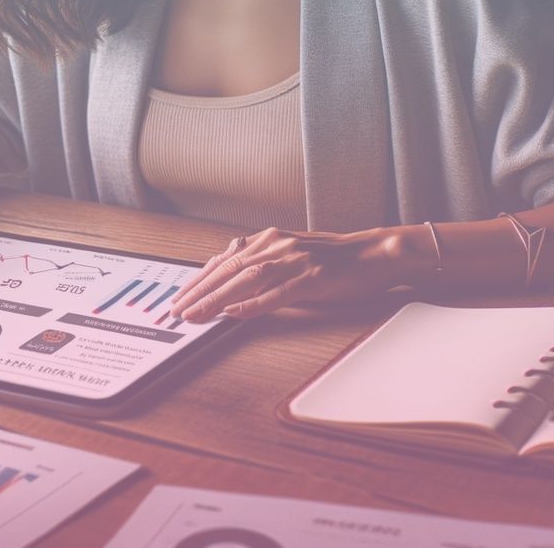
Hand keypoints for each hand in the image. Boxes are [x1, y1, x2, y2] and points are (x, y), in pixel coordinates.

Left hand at [168, 227, 406, 322]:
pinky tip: (235, 314)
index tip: (180, 296)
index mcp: (271, 239)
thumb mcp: (294, 253)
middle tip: (176, 311)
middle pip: (229, 269)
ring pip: (246, 280)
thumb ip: (265, 261)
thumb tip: (235, 274)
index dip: (200, 279)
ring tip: (196, 315)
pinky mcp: (313, 278)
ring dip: (217, 299)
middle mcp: (278, 245)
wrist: (376, 253)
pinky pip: (278, 293)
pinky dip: (254, 304)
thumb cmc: (337, 258)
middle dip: (199, 291)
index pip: (225, 260)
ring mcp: (295, 260)